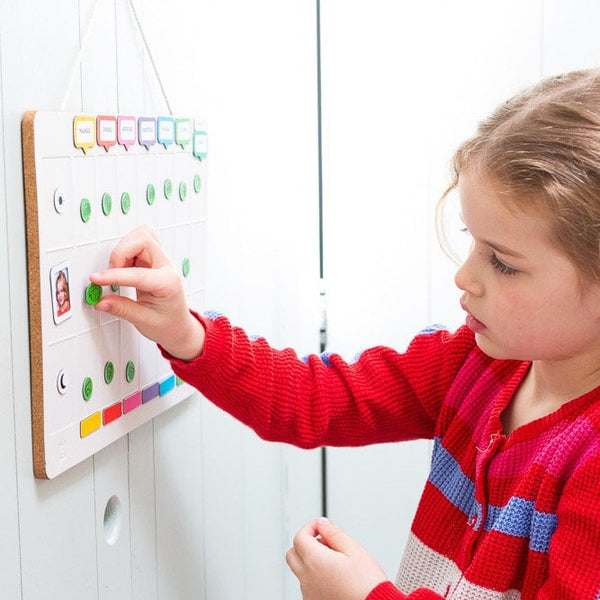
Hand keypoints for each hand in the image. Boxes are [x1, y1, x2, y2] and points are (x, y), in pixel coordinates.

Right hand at [89, 225, 204, 360]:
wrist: (179, 326)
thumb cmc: (168, 324)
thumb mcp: (144, 321)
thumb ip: (121, 309)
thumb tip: (101, 301)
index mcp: (168, 283)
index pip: (139, 273)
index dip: (115, 275)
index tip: (97, 279)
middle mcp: (166, 267)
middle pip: (144, 239)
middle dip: (121, 252)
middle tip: (112, 273)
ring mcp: (160, 261)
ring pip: (141, 236)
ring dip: (124, 250)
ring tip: (118, 270)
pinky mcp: (152, 259)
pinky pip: (137, 243)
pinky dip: (125, 251)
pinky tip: (122, 268)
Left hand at [286, 518, 387, 599]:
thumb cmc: (367, 585)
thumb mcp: (355, 550)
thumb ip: (334, 533)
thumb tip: (322, 524)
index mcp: (315, 561)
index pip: (299, 537)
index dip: (310, 527)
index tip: (321, 526)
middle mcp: (307, 579)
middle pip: (293, 554)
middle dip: (305, 543)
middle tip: (323, 541)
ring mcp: (308, 594)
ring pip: (300, 570)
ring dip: (310, 561)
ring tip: (335, 562)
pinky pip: (307, 585)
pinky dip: (315, 577)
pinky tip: (334, 577)